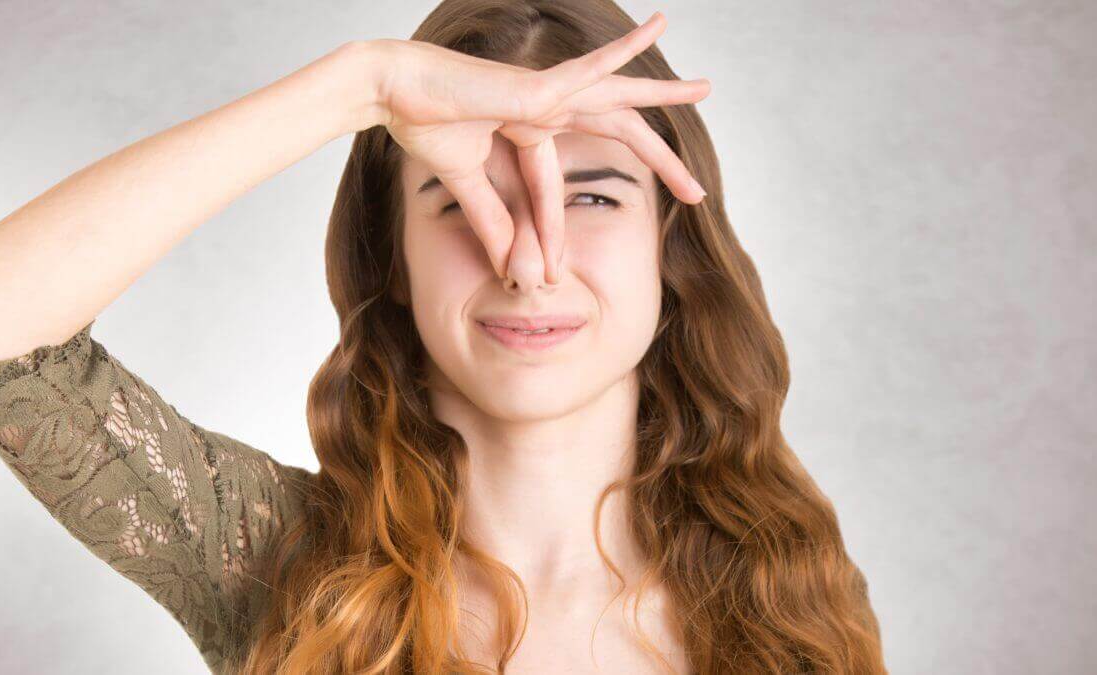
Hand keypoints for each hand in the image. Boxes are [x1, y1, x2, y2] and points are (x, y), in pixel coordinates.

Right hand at [368, 11, 710, 282]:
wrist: (391, 91)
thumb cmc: (422, 122)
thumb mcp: (466, 181)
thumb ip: (491, 217)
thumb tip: (509, 264)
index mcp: (530, 126)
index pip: (562, 180)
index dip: (559, 228)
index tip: (555, 273)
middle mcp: (547, 104)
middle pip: (617, 131)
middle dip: (660, 160)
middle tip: (696, 192)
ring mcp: (545, 90)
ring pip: (619, 95)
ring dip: (663, 93)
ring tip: (705, 88)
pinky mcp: (537, 84)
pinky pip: (590, 68)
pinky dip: (622, 51)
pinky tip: (656, 28)